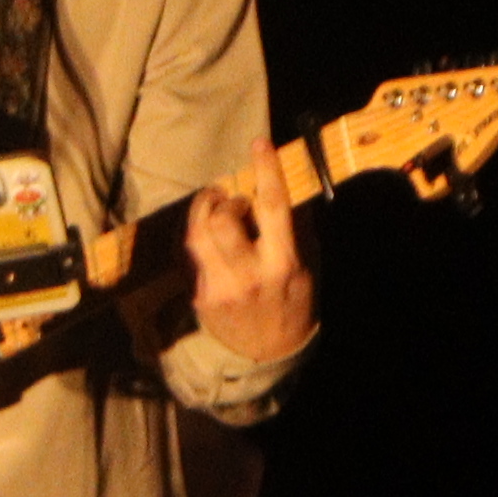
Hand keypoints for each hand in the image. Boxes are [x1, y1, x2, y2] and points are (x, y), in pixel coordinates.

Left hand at [185, 166, 313, 366]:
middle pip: (223, 220)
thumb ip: (297, 229)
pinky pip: (189, 253)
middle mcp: (248, 275)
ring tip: (214, 207)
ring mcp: (218, 287)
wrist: (266, 354)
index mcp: (282, 264)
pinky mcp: (197, 295)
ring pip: (196, 234)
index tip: (259, 143)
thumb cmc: (293, 302)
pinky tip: (207, 234)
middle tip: (231, 199)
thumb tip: (286, 186)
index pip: (273, 208)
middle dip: (224, 199)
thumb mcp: (308, 267)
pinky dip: (197, 235)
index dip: (266, 171)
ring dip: (202, 211)